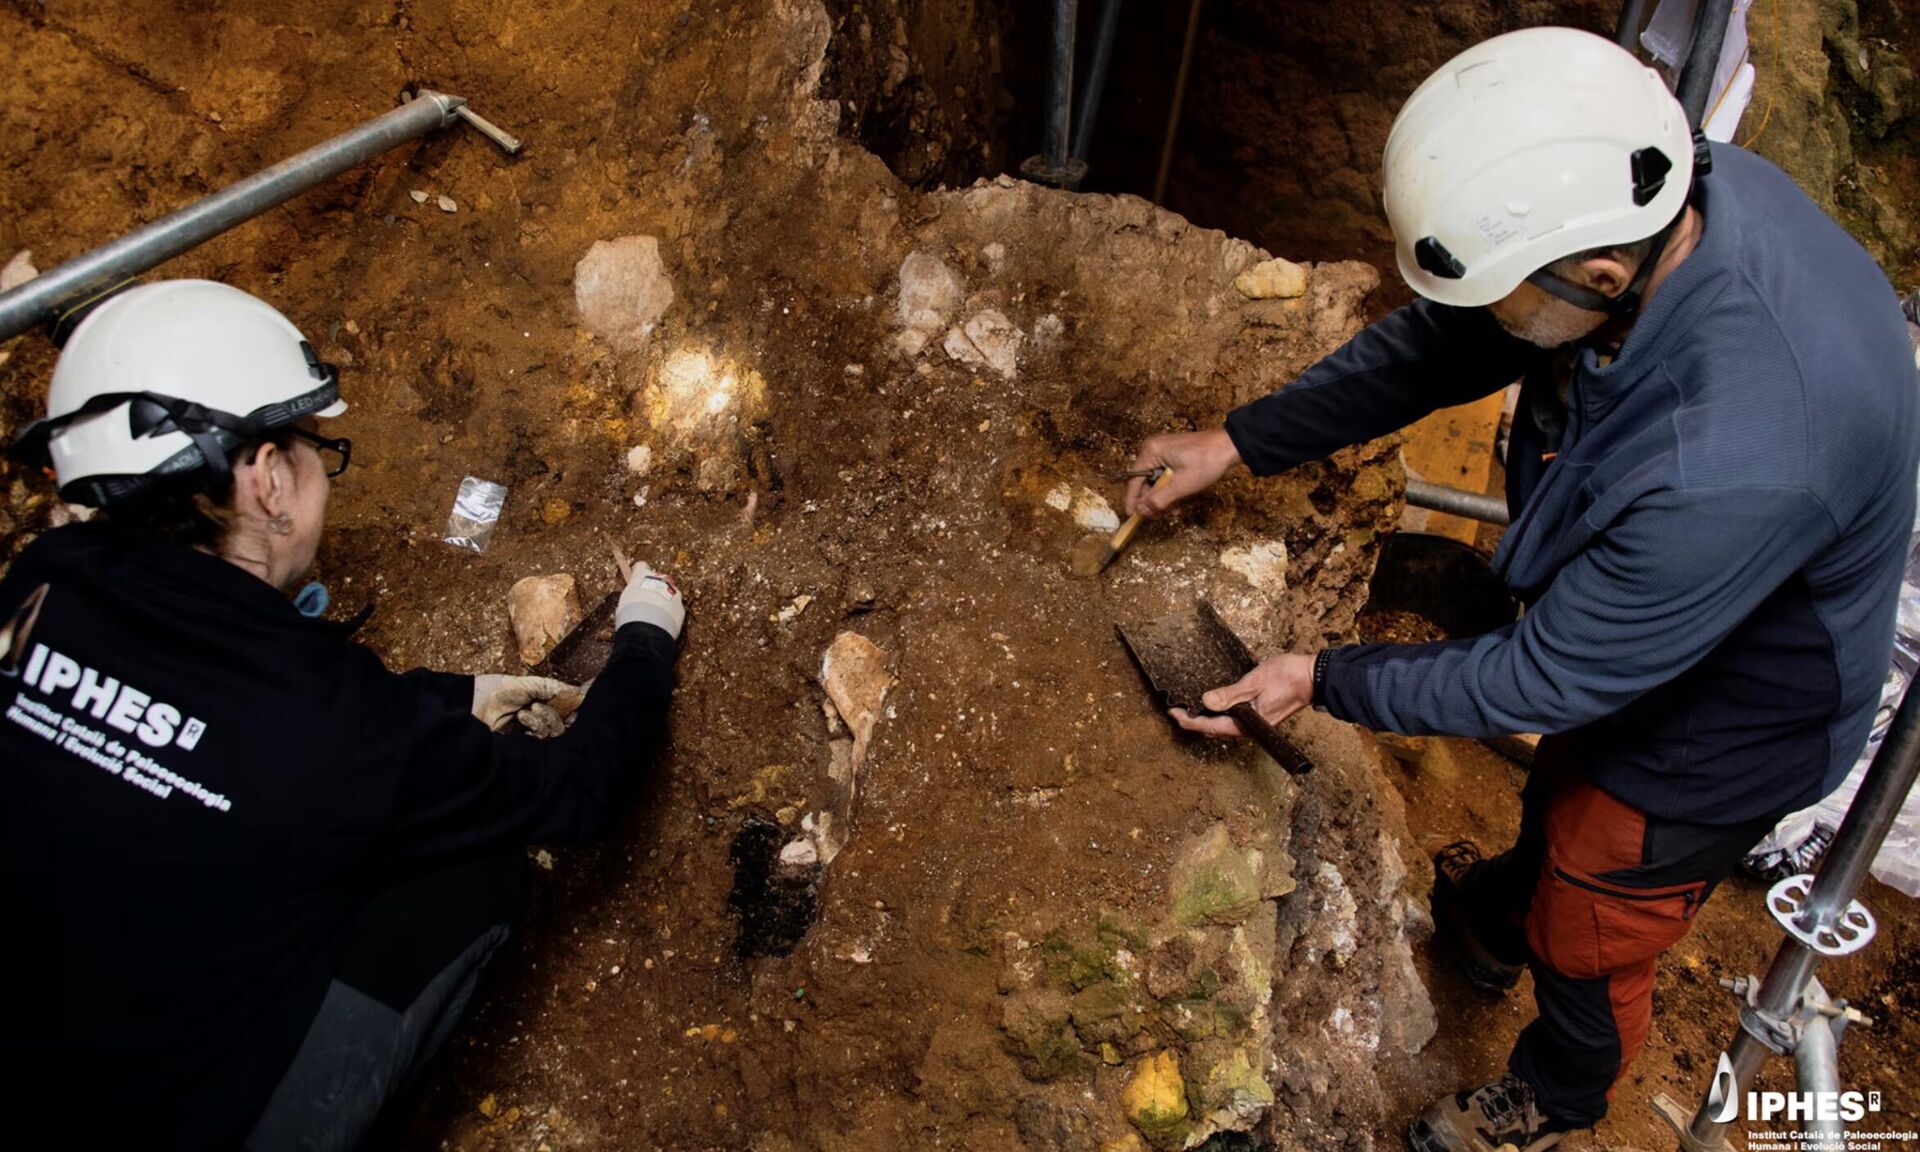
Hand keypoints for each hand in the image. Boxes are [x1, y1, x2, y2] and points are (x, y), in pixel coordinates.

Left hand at [472, 674, 584, 731]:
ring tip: (524, 712)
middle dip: (554, 713)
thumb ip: (552, 687)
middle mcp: (538, 719)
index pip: (565, 710)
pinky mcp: (525, 745)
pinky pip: (544, 738)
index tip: (575, 703)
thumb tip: (579, 691)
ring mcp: (531, 733)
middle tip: (538, 705)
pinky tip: (522, 718)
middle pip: (564, 723)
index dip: (572, 707)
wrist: (472, 705)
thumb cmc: (494, 691)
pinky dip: (536, 726)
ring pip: (556, 731)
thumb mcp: (526, 683)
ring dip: (543, 718)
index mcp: (538, 703)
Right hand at [615, 561, 685, 639]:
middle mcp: (661, 580)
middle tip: (646, 603)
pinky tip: (662, 624)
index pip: (641, 567)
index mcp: (643, 575)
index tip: (637, 581)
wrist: (647, 626)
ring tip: (654, 617)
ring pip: (670, 595)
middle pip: (658, 581)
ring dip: (664, 602)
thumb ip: (631, 596)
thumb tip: (631, 601)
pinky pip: (675, 610)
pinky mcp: (681, 608)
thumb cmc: (630, 612)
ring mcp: (674, 593)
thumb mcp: (624, 600)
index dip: (639, 574)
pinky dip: (670, 615)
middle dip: (654, 589)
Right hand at [1124, 429, 1240, 517]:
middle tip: (1161, 516)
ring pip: (1156, 481)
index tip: (1132, 516)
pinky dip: (1171, 490)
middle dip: (1153, 501)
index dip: (1132, 499)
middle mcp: (1154, 449)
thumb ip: (1159, 499)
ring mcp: (1165, 452)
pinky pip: (1166, 476)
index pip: (1133, 479)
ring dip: (1164, 498)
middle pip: (1145, 481)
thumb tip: (1142, 510)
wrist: (1231, 446)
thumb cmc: (1207, 462)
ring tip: (1175, 510)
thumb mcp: (1182, 485)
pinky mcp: (1175, 456)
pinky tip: (1180, 501)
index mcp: (1151, 451)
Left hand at [1171, 653, 1313, 737]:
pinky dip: (1218, 712)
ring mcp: (1255, 723)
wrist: (1313, 677)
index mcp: (1247, 725)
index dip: (1189, 721)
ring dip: (1205, 717)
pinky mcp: (1259, 714)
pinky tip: (1212, 703)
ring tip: (1189, 707)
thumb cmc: (1287, 678)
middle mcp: (1249, 728)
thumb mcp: (1254, 683)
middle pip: (1214, 729)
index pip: (1210, 727)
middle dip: (1194, 721)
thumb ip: (1230, 694)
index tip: (1173, 713)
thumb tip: (1206, 701)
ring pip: (1223, 724)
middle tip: (1176, 710)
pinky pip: (1233, 718)